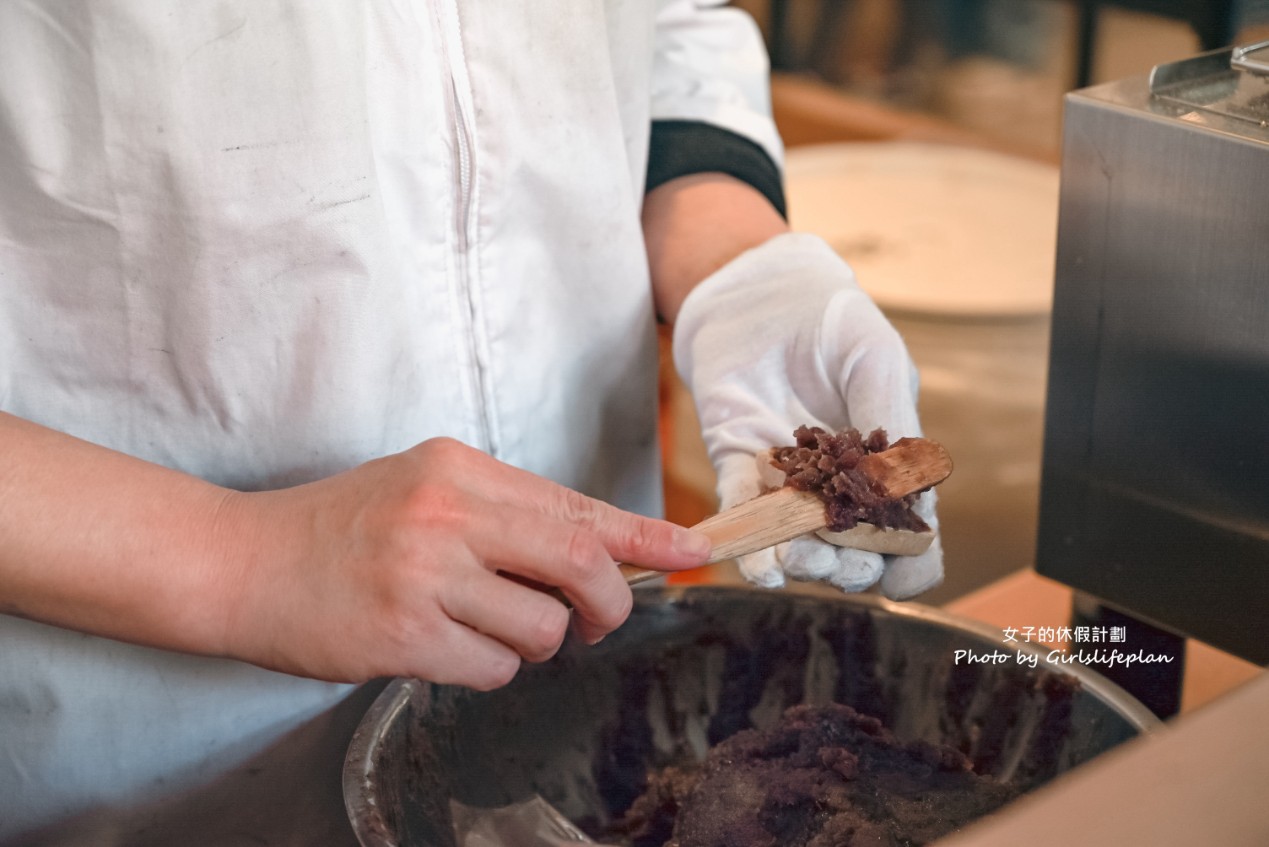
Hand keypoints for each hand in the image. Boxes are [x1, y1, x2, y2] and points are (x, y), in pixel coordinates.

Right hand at [217, 438, 711, 687]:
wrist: (241, 562)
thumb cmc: (340, 528)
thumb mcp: (425, 489)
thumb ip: (506, 514)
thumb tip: (597, 554)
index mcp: (460, 468)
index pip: (577, 506)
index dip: (646, 536)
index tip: (695, 552)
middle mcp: (447, 513)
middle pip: (582, 563)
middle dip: (610, 603)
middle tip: (596, 619)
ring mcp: (425, 574)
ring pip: (543, 630)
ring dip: (531, 644)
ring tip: (476, 625)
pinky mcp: (404, 634)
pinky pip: (495, 670)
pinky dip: (487, 669)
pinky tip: (441, 647)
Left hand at [673, 232, 941, 599]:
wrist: (759, 290)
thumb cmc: (832, 319)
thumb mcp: (874, 358)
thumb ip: (889, 416)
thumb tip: (903, 484)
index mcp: (890, 464)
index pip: (908, 532)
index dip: (910, 562)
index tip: (900, 572)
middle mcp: (841, 485)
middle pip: (855, 553)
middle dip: (850, 567)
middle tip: (839, 555)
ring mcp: (790, 481)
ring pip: (800, 543)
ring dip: (801, 563)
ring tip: (796, 560)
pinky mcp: (740, 466)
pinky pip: (743, 515)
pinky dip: (747, 545)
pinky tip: (758, 570)